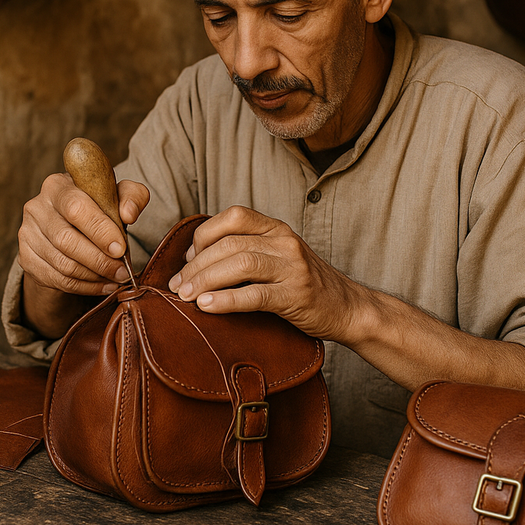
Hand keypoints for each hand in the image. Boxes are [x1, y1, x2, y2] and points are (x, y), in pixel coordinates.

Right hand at [18, 172, 148, 296]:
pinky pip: (56, 279)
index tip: (121, 249)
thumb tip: (128, 214)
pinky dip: (83, 287)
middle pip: (66, 240)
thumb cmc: (98, 207)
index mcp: (58, 186)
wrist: (71, 226)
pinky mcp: (26, 258)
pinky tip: (102, 285)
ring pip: (62, 264)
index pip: (76, 208)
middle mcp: (36, 207)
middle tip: (122, 271)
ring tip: (116, 278)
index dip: (100, 231)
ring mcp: (27, 233)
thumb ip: (132, 196)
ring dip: (94, 276)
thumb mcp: (118, 196)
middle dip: (99, 260)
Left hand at [167, 206, 363, 340]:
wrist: (347, 308)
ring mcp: (293, 266)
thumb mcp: (276, 257)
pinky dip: (226, 300)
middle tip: (177, 286)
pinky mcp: (296, 295)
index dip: (203, 236)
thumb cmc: (303, 285)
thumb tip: (192, 261)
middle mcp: (284, 241)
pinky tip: (207, 307)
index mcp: (276, 228)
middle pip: (230, 243)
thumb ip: (244, 251)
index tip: (187, 261)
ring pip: (240, 264)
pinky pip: (255, 294)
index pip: (233, 217)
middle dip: (196, 265)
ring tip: (186, 297)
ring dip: (206, 280)